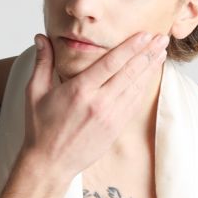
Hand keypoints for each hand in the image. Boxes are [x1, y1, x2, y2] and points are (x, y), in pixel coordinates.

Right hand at [20, 30, 168, 182]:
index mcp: (79, 90)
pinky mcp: (115, 128)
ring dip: (150, 68)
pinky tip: (150, 76)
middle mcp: (98, 103)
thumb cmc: (40, 128)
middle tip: (161, 38)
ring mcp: (110, 117)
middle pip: (129, 72)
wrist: (50, 163)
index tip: (144, 34)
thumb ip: (42, 62)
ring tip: (162, 52)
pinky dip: (144, 87)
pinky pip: (134, 103)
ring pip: (136, 87)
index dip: (131, 47)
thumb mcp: (35, 92)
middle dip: (148, 53)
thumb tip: (41, 37)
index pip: (111, 62)